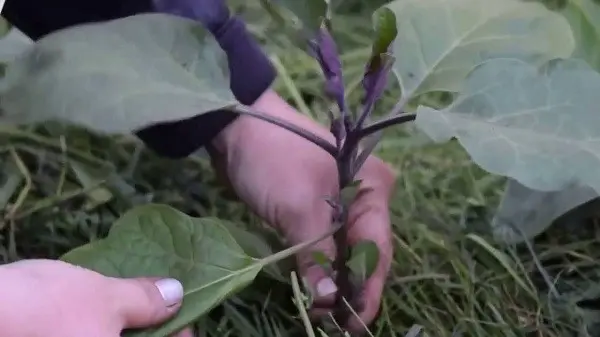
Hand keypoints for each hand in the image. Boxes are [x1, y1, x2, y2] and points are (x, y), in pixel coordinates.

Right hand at [0, 259, 184, 336]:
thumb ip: (145, 300)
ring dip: (120, 327)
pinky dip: (94, 330)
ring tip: (126, 301)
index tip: (181, 309)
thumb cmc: (49, 309)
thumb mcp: (106, 297)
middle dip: (148, 327)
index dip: (180, 330)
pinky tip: (93, 311)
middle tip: (156, 300)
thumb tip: (175, 294)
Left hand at [211, 90, 394, 331]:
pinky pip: (322, 247)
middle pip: (364, 254)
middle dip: (351, 291)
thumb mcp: (299, 207)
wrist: (235, 126)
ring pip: (343, 253)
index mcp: (372, 190)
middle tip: (338, 327)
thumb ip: (317, 256)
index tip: (355, 325)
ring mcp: (338, 204)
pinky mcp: (312, 211)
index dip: (367, 290)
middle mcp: (363, 198)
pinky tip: (314, 293)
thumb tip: (327, 302)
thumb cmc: (275, 160)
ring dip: (334, 284)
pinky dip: (318, 270)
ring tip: (326, 318)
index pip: (377, 249)